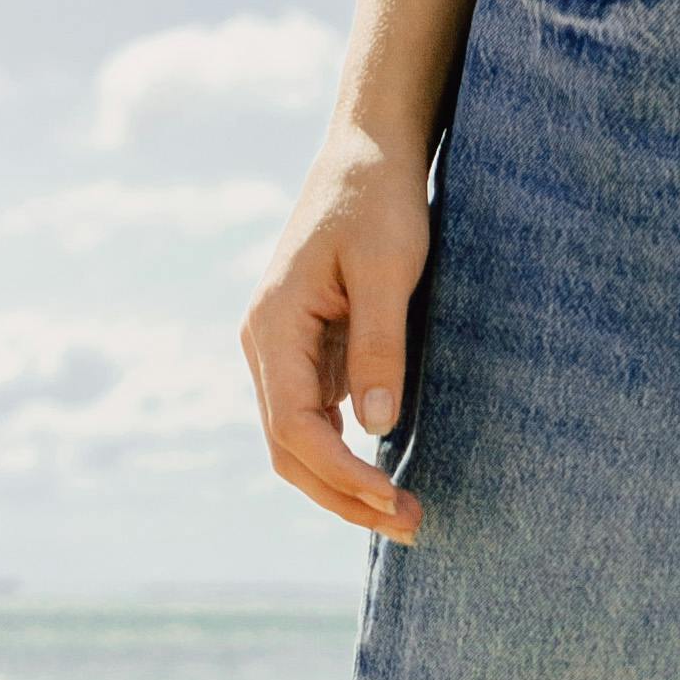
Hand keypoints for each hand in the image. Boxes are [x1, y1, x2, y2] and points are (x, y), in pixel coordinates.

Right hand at [241, 128, 431, 543]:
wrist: (367, 153)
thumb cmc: (378, 200)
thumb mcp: (389, 269)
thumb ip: (380, 346)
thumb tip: (376, 425)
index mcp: (274, 325)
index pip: (294, 427)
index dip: (340, 473)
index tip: (392, 498)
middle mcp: (266, 345)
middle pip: (289, 450)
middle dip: (344, 497)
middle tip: (413, 526)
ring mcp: (283, 352)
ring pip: (300, 444)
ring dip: (346, 485)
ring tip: (405, 514)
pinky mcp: (309, 352)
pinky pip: (318, 421)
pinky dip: (349, 457)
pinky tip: (388, 476)